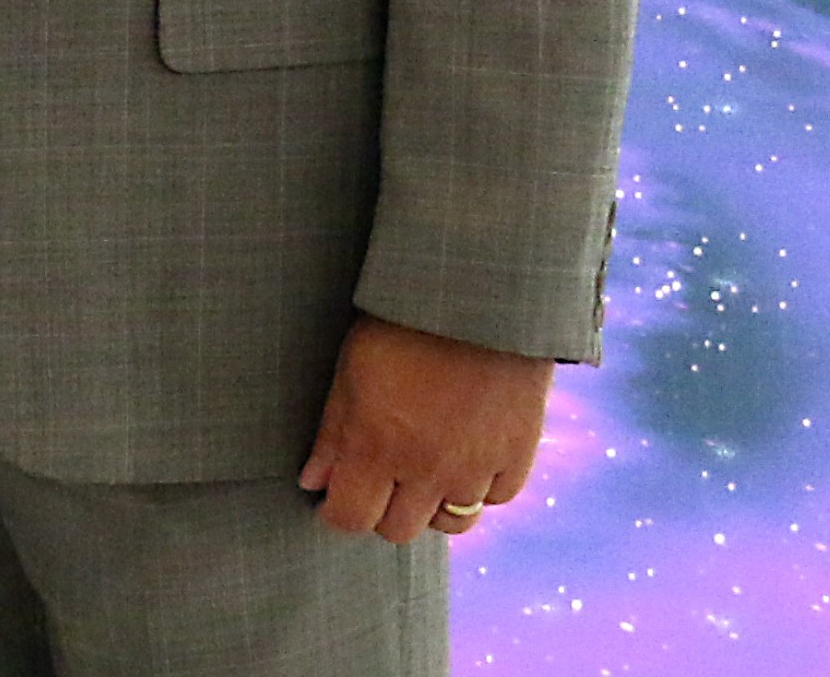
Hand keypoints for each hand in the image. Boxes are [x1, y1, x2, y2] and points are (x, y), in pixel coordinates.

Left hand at [297, 313, 551, 541]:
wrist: (474, 299)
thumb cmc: (398, 326)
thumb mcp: (349, 371)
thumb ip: (332, 435)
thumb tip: (312, 484)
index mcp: (376, 447)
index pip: (350, 519)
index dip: (337, 512)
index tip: (335, 496)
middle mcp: (426, 470)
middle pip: (397, 530)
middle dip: (380, 511)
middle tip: (378, 478)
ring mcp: (475, 468)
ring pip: (450, 523)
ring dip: (431, 504)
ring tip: (422, 468)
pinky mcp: (516, 457)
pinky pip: (494, 499)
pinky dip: (478, 487)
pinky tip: (465, 456)